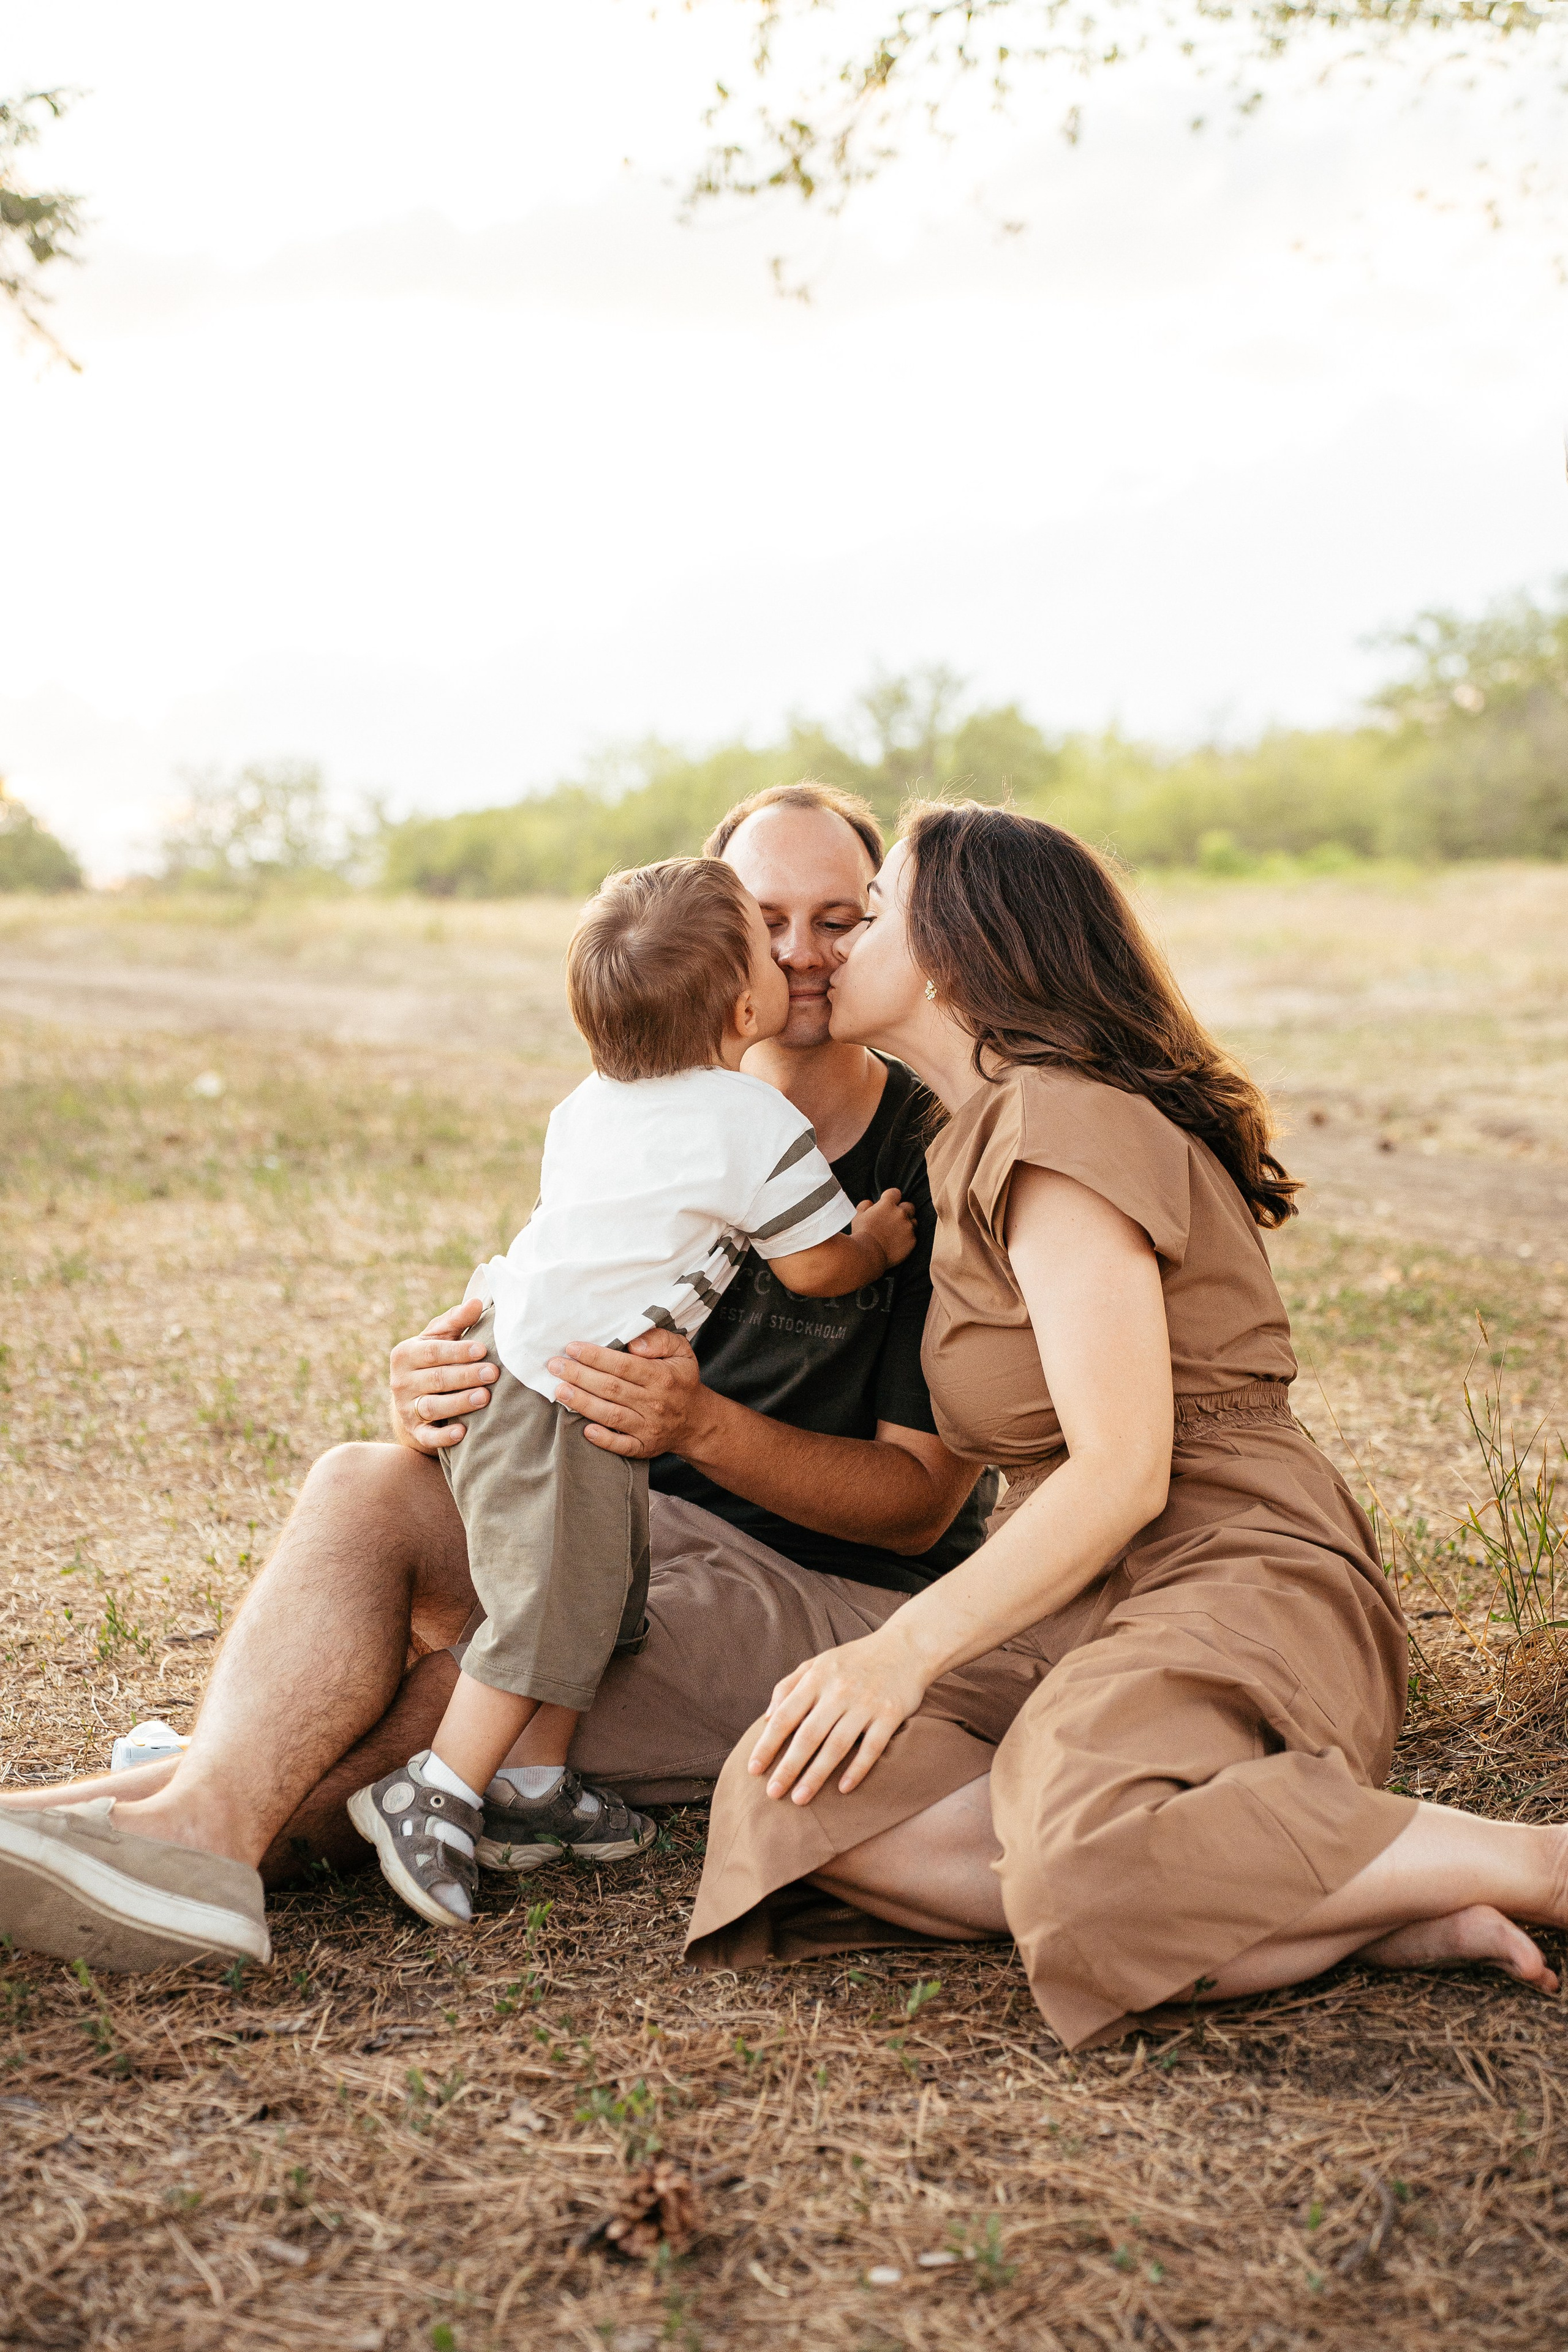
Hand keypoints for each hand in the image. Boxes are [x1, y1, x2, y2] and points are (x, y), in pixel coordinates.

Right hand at [389, 1299, 499, 1452]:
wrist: (414, 1396)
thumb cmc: (434, 1359)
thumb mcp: (439, 1338)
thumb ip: (456, 1321)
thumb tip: (477, 1303)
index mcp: (405, 1353)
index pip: (432, 1352)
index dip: (457, 1351)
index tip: (483, 1349)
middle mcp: (400, 1381)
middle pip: (436, 1379)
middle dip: (465, 1376)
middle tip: (493, 1373)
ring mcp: (405, 1408)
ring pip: (432, 1406)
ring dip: (459, 1403)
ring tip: (485, 1398)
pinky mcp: (414, 1432)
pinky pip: (428, 1436)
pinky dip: (443, 1436)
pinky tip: (462, 1432)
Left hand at [547, 1326, 708, 1456]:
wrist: (696, 1421)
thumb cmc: (680, 1380)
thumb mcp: (681, 1352)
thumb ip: (660, 1340)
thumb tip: (634, 1344)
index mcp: (661, 1377)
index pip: (624, 1365)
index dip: (596, 1357)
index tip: (572, 1348)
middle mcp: (654, 1403)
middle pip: (611, 1388)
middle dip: (580, 1376)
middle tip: (555, 1366)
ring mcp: (649, 1427)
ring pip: (611, 1415)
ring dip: (583, 1403)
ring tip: (559, 1391)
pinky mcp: (644, 1447)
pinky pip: (622, 1446)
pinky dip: (603, 1440)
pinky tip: (584, 1430)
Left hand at [747, 1626, 930, 1803]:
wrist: (905, 1647)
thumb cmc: (855, 1659)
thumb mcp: (818, 1663)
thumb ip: (789, 1686)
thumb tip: (766, 1718)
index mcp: (816, 1678)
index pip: (785, 1716)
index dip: (767, 1744)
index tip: (753, 1769)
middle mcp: (838, 1691)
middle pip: (807, 1736)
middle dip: (787, 1767)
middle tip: (772, 1793)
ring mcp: (865, 1703)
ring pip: (836, 1745)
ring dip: (816, 1775)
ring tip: (800, 1799)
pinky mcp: (890, 1714)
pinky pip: (872, 1747)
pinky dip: (858, 1769)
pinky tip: (844, 1789)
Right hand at [851, 1187, 917, 1272]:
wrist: (868, 1254)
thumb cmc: (861, 1234)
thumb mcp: (858, 1216)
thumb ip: (865, 1206)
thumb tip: (870, 1203)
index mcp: (887, 1204)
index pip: (895, 1193)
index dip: (891, 1198)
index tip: (887, 1203)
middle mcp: (900, 1213)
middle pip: (909, 1206)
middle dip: (903, 1210)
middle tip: (893, 1220)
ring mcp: (908, 1227)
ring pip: (913, 1221)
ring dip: (907, 1225)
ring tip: (896, 1233)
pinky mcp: (912, 1240)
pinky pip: (913, 1236)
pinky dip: (906, 1239)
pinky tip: (897, 1244)